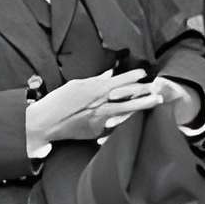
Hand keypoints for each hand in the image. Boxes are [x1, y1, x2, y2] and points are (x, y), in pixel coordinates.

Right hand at [28, 69, 172, 149]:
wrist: (46, 122)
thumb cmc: (58, 101)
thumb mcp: (76, 85)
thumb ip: (95, 80)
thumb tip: (109, 74)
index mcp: (95, 89)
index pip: (119, 80)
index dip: (133, 76)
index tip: (144, 73)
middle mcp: (100, 102)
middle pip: (127, 95)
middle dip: (144, 91)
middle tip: (158, 89)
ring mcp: (101, 118)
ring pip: (126, 110)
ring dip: (142, 105)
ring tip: (155, 102)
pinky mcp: (98, 130)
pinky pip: (114, 125)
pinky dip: (124, 121)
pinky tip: (135, 120)